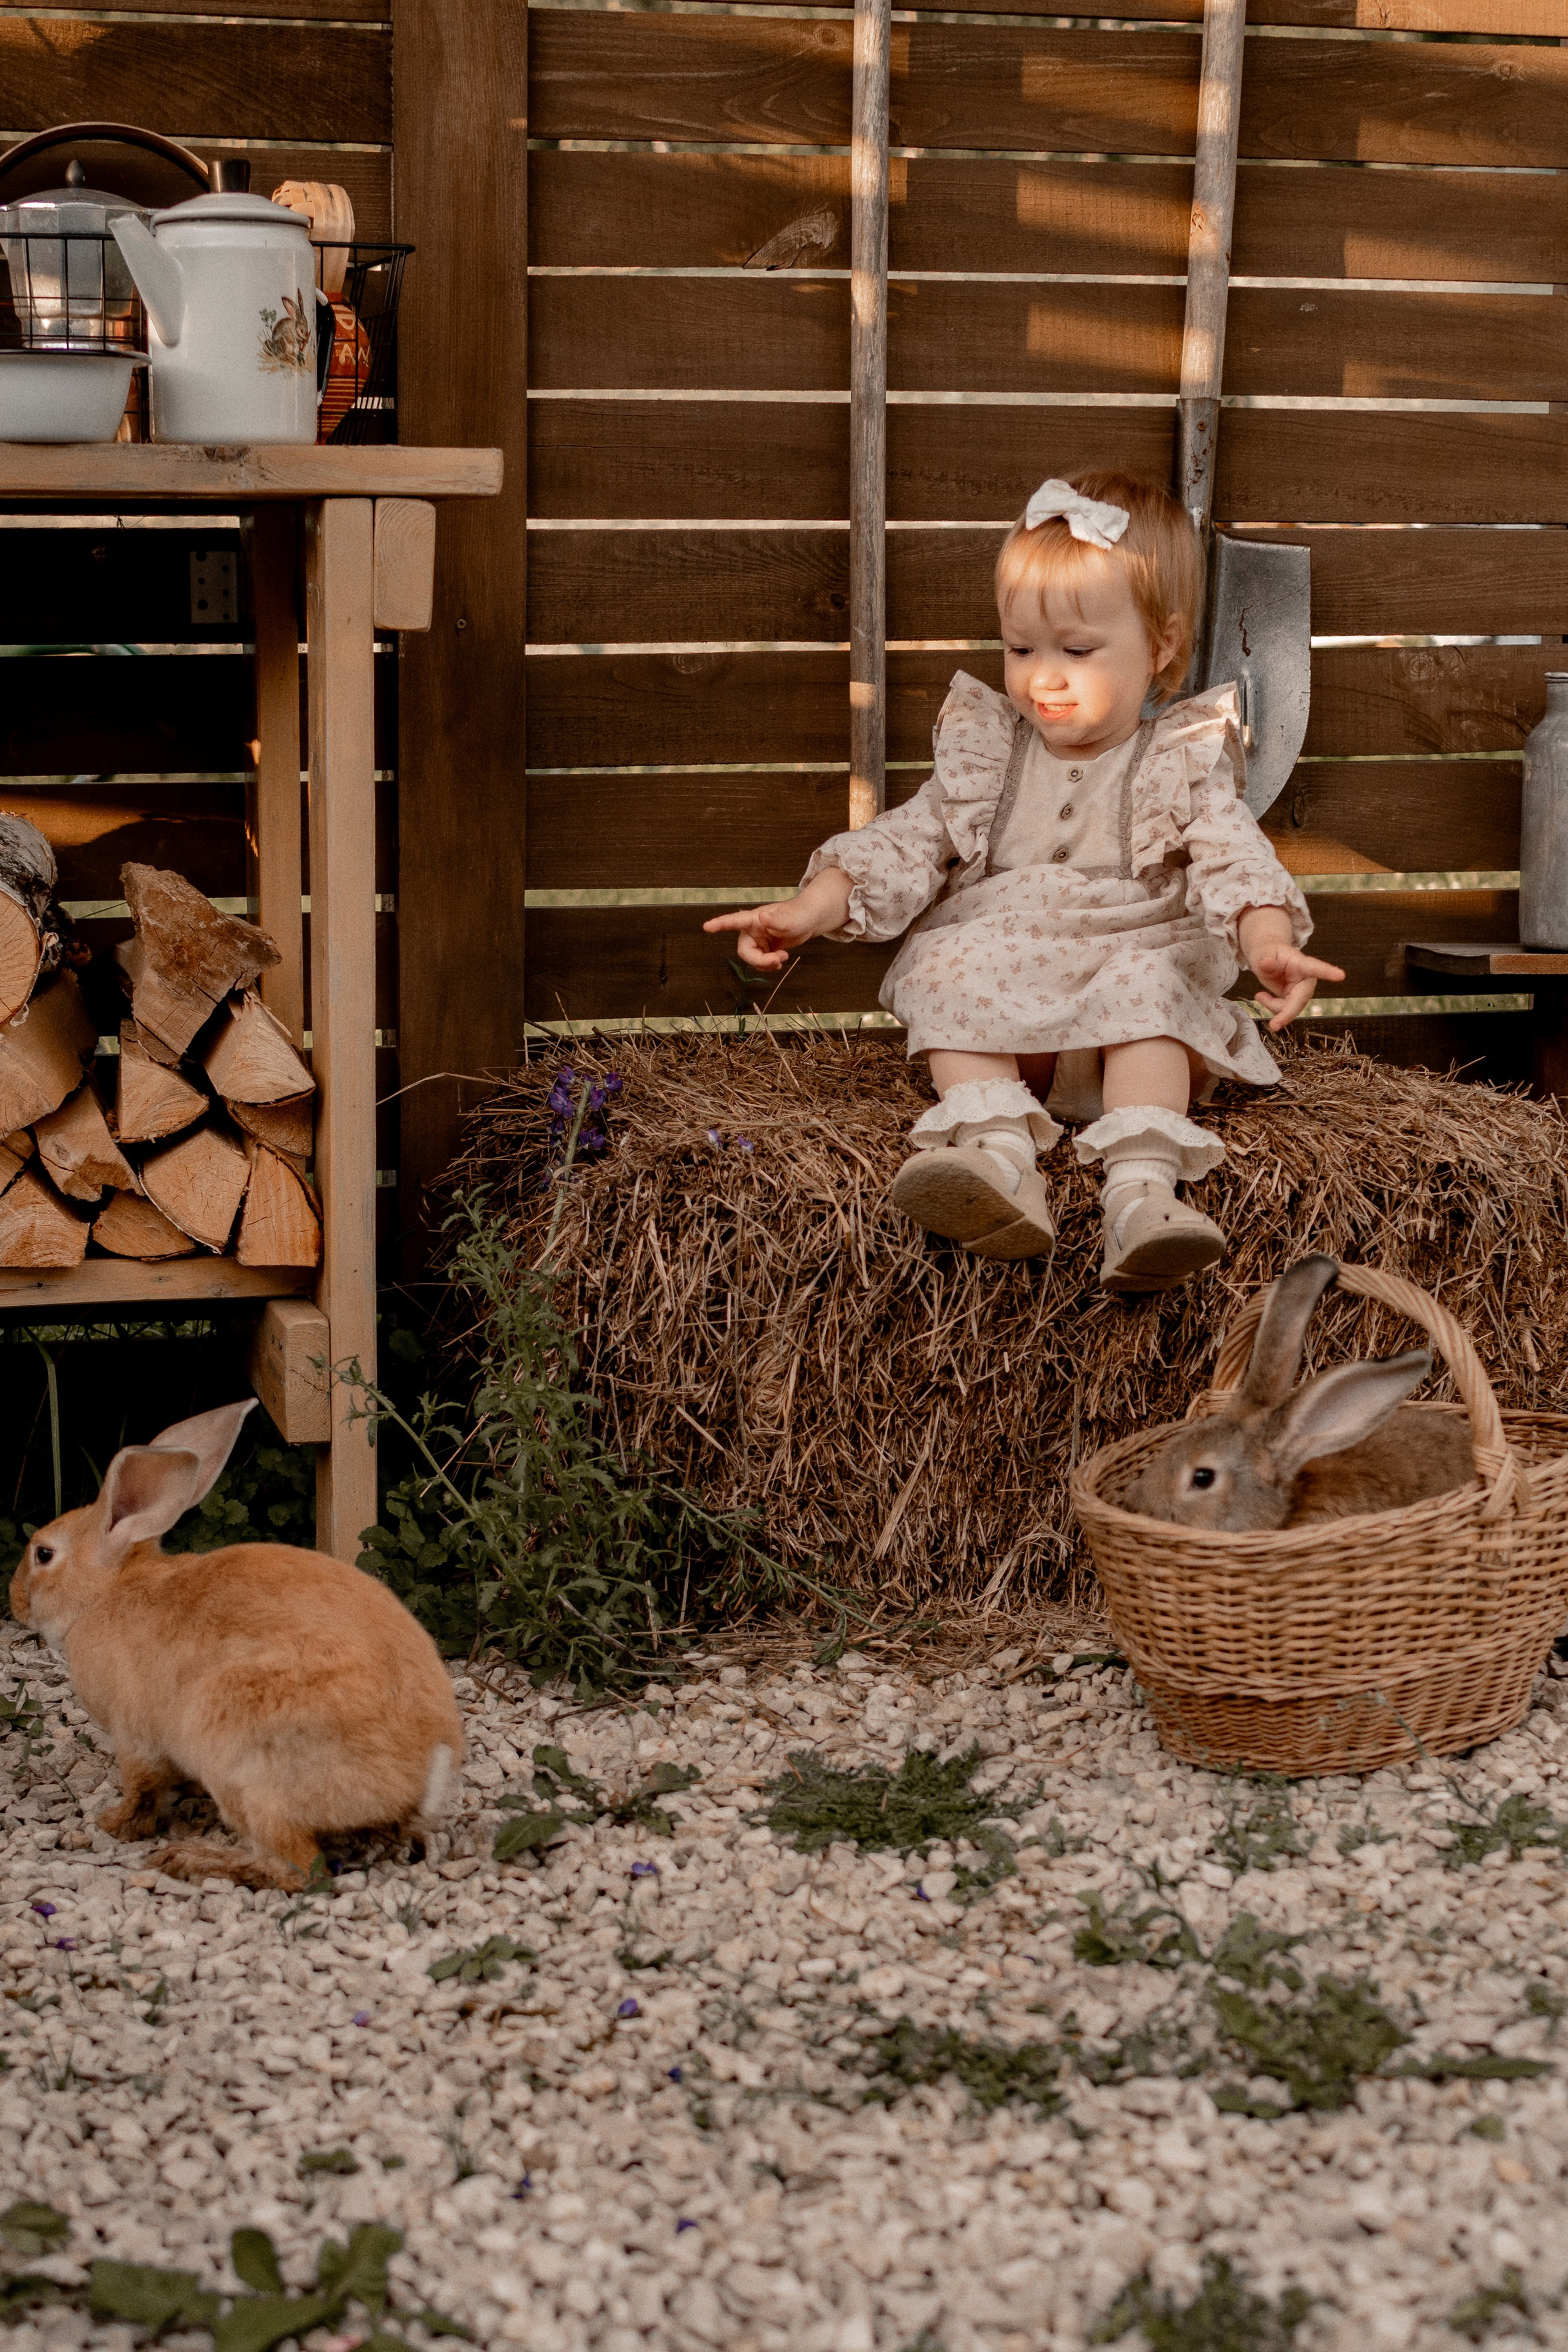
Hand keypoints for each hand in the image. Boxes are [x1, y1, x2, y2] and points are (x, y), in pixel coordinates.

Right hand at [701, 869, 853, 971]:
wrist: (808, 921)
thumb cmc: (798, 915)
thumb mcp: (790, 920)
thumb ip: (776, 920)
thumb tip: (761, 917)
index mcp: (754, 919)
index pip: (734, 921)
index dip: (719, 924)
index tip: (706, 927)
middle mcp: (751, 930)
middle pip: (745, 952)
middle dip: (759, 961)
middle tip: (777, 961)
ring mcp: (757, 941)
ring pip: (753, 960)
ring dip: (767, 964)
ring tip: (783, 958)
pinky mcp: (763, 949)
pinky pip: (760, 963)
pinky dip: (769, 966)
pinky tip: (780, 961)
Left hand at [1247, 937, 1346, 1030]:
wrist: (1268, 958)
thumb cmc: (1268, 953)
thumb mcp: (1262, 954)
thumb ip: (1264, 959)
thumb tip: (1265, 963)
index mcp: (1301, 964)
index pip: (1315, 967)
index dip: (1328, 972)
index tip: (1340, 975)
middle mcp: (1306, 979)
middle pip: (1301, 1000)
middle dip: (1287, 1013)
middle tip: (1274, 1025)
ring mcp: (1303, 991)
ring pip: (1291, 1009)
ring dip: (1273, 1007)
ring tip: (1260, 995)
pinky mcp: (1297, 1000)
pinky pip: (1285, 1011)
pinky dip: (1272, 1007)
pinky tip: (1263, 996)